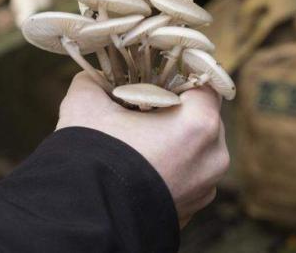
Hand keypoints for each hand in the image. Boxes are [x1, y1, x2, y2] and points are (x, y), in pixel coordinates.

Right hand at [57, 72, 228, 227]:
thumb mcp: (85, 104)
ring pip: (197, 149)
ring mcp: (204, 188)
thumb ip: (95, 82)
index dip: (180, 75)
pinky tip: (139, 166)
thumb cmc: (91, 156)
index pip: (206, 84)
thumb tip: (94, 78)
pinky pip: (187, 177)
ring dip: (174, 140)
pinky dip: (169, 167)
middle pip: (203, 117)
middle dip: (176, 109)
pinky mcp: (190, 209)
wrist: (83, 219)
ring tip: (139, 139)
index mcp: (199, 125)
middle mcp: (212, 158)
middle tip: (143, 106)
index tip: (156, 76)